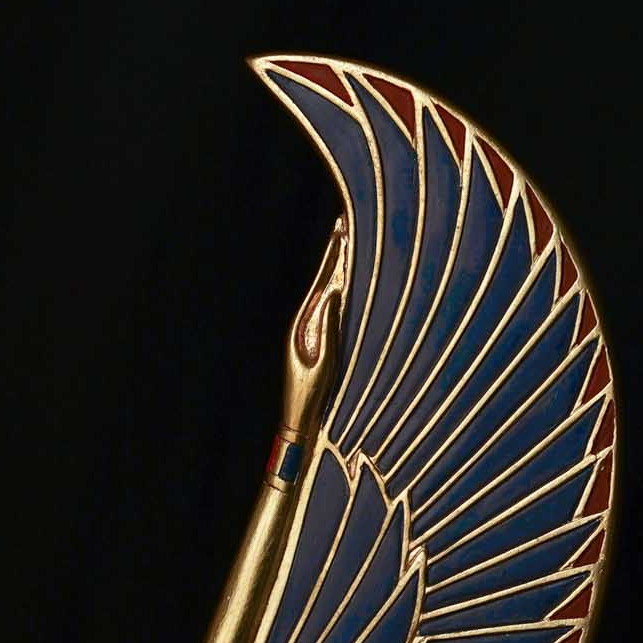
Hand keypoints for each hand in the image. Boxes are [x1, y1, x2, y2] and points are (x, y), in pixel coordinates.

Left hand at [279, 216, 347, 440]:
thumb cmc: (310, 395)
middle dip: (335, 254)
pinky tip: (340, 276)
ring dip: (334, 266)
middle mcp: (305, 322)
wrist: (298, 419)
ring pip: (324, 291)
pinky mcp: (312, 339)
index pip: (324, 281)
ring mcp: (308, 330)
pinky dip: (334, 287)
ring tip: (342, 240)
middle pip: (322, 280)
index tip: (342, 230)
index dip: (334, 257)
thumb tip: (333, 293)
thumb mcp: (321, 360)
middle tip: (343, 224)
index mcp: (306, 323)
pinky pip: (326, 306)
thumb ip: (327, 326)